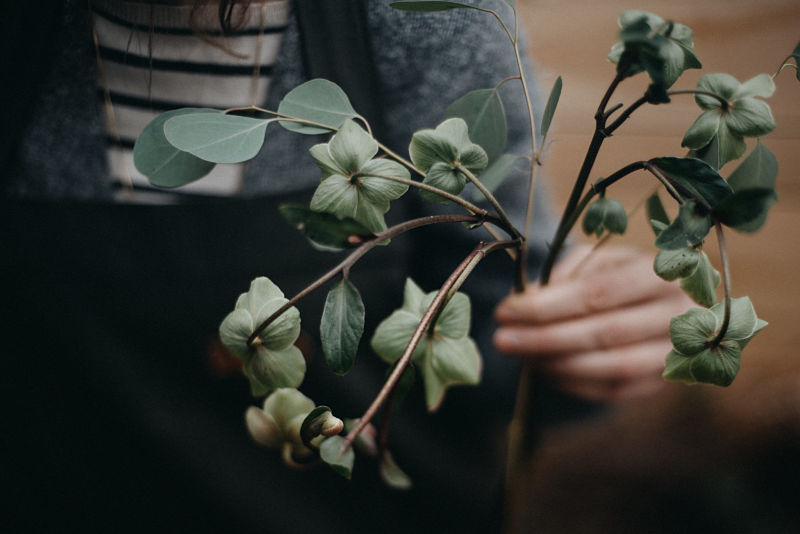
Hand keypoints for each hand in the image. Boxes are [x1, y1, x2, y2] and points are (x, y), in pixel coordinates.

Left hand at [493, 245, 693, 401]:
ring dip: (558, 364)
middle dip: (544, 339)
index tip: (505, 310)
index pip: (596, 294)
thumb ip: (567, 274)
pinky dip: (575, 383)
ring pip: (612, 367)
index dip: (547, 306)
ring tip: (521, 355)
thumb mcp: (602, 260)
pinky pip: (616, 390)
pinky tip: (545, 369)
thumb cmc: (629, 274)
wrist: (680, 301)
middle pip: (604, 333)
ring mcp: (677, 352)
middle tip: (502, 340)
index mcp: (661, 273)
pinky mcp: (666, 381)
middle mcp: (678, 314)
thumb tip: (526, 298)